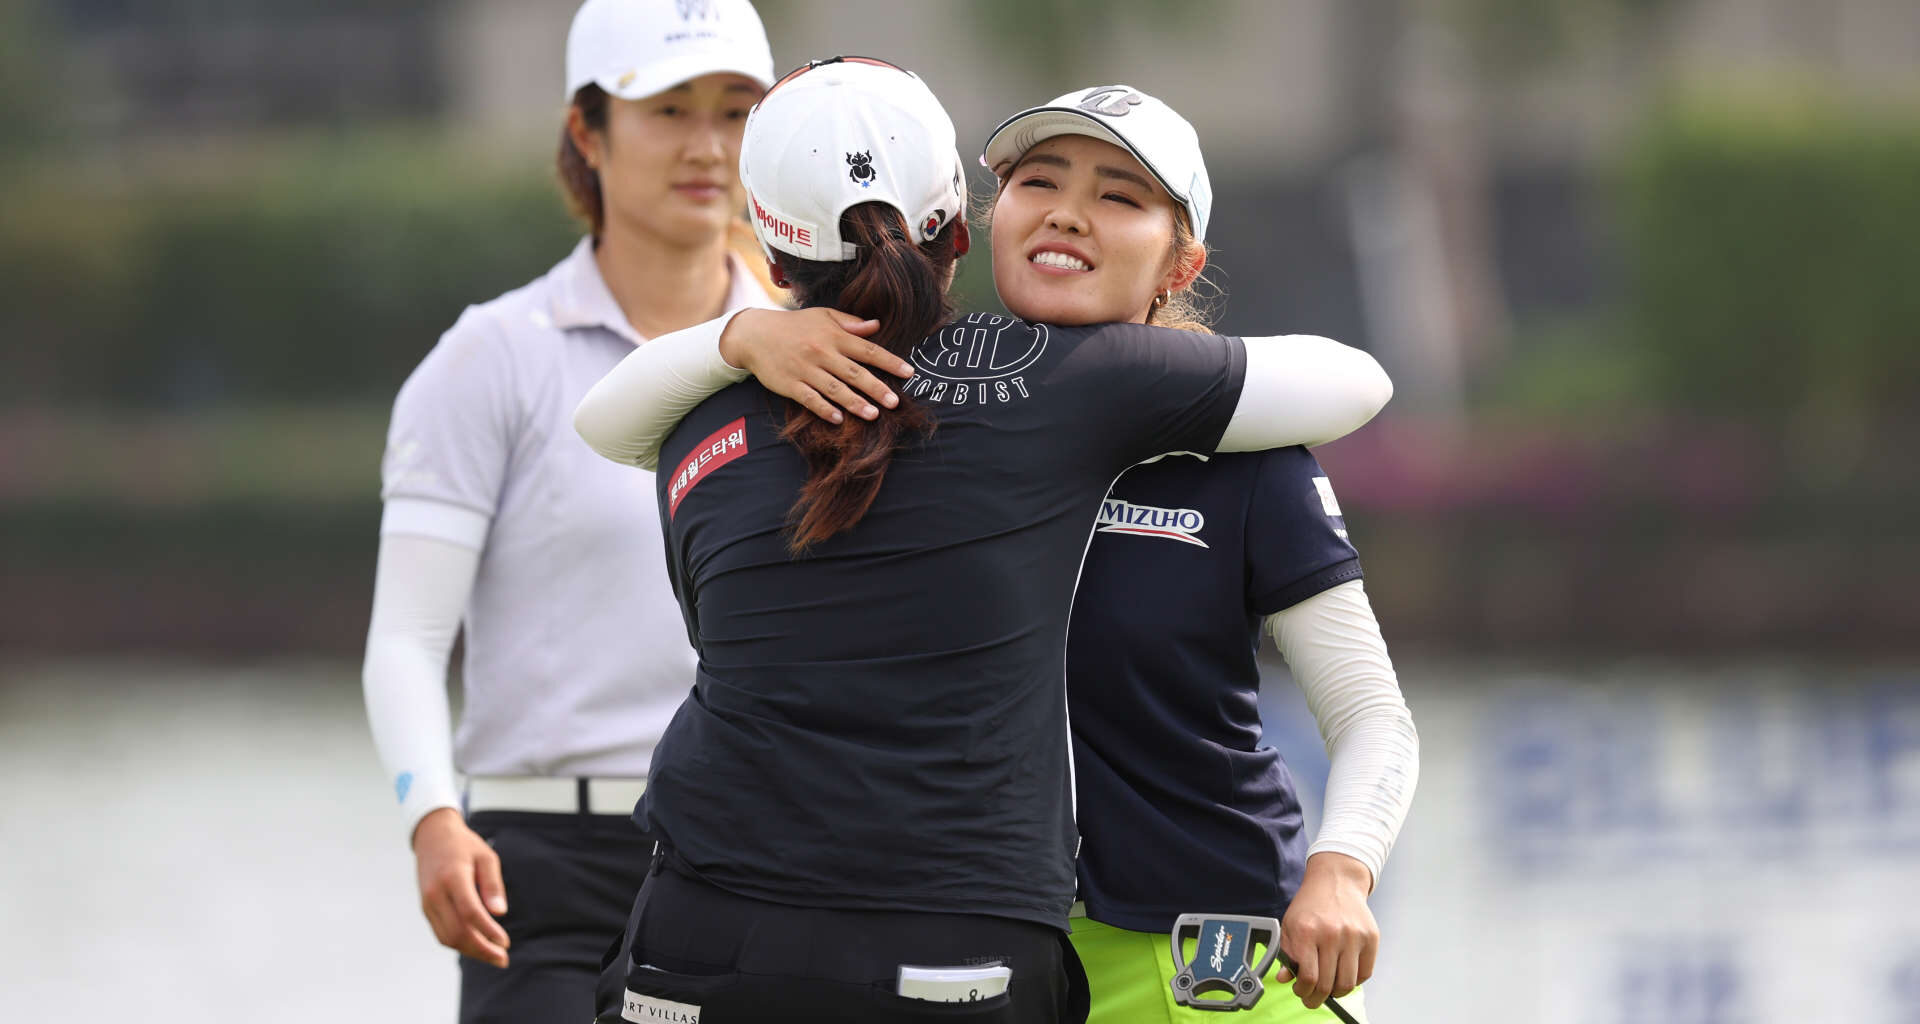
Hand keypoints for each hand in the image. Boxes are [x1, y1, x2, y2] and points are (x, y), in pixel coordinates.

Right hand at [412, 807, 509, 967]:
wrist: (432, 837)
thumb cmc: (465, 846)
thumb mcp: (486, 857)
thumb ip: (493, 885)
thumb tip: (500, 913)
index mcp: (453, 878)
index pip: (470, 912)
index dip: (488, 931)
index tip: (506, 943)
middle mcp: (436, 893)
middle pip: (458, 931)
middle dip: (482, 949)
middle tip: (503, 958)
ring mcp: (427, 903)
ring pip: (447, 938)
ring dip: (471, 951)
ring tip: (494, 956)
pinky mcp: (426, 909)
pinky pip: (441, 934)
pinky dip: (460, 944)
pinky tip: (478, 946)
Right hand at [718, 307, 914, 424]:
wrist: (755, 334)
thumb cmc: (795, 325)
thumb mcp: (823, 316)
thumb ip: (850, 323)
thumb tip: (877, 326)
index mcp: (834, 336)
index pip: (868, 350)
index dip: (890, 362)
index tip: (909, 373)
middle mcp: (822, 353)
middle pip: (855, 373)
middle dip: (876, 388)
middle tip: (894, 402)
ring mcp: (805, 370)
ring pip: (835, 389)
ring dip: (855, 403)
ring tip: (873, 415)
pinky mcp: (790, 384)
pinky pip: (810, 399)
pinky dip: (824, 409)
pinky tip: (838, 419)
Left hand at [1274, 851, 1377, 1008]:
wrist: (1336, 880)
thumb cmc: (1311, 904)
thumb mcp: (1290, 925)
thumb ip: (1286, 953)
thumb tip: (1284, 978)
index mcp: (1307, 932)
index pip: (1308, 977)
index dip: (1303, 991)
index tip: (1301, 992)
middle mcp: (1331, 934)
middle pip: (1328, 984)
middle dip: (1317, 998)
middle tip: (1313, 998)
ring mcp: (1354, 936)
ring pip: (1348, 983)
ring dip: (1337, 993)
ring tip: (1329, 988)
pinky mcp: (1371, 938)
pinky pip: (1365, 973)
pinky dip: (1354, 981)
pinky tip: (1343, 975)